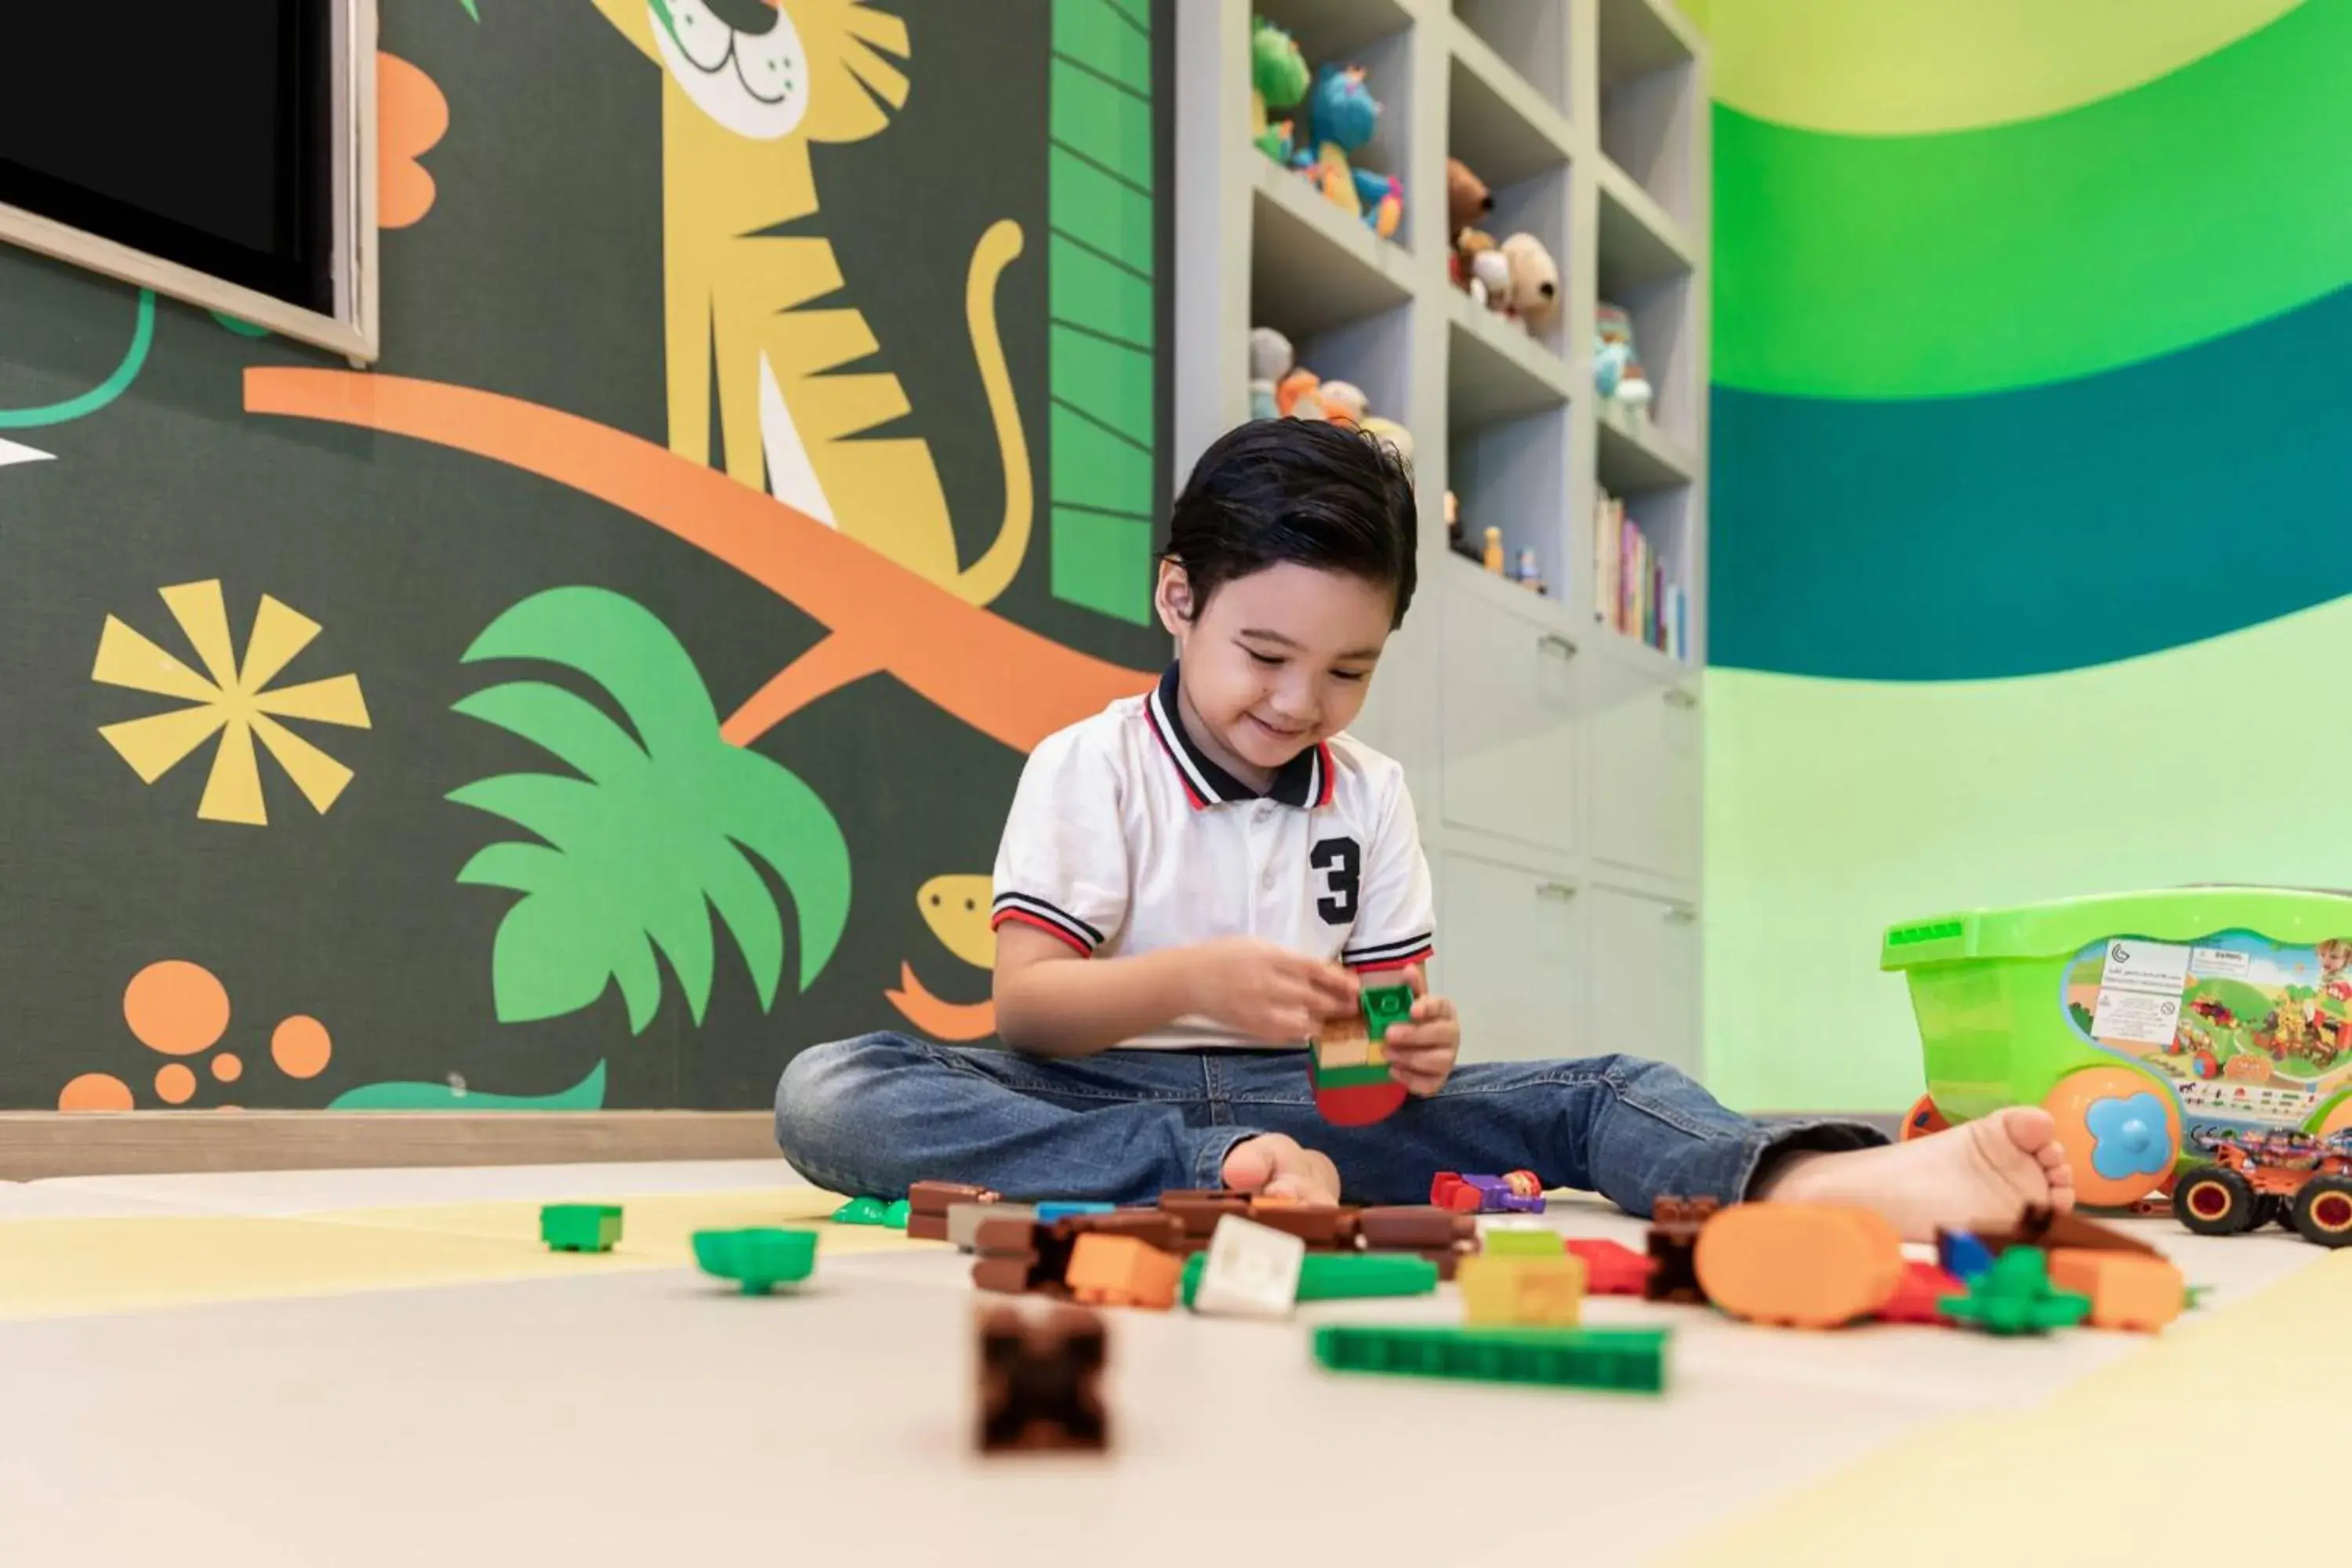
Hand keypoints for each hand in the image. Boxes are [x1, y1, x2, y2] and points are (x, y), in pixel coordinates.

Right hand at [1185, 938, 1360, 1043]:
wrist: (1190, 979)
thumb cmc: (1226, 956)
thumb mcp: (1259, 946)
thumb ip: (1289, 960)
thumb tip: (1322, 972)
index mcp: (1270, 957)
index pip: (1314, 970)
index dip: (1339, 980)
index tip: (1356, 987)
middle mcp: (1268, 984)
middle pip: (1314, 999)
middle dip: (1338, 1004)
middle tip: (1353, 1007)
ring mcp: (1261, 1010)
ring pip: (1304, 1022)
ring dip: (1321, 1021)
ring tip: (1330, 1018)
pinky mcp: (1254, 1029)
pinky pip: (1287, 1036)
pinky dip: (1301, 1032)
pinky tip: (1306, 1027)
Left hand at [1381, 966, 1457, 1095]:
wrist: (1417, 1052)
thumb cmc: (1414, 1022)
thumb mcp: (1410, 1002)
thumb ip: (1410, 988)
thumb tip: (1408, 969)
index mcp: (1445, 1011)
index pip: (1441, 1007)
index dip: (1428, 1008)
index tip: (1412, 1010)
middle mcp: (1452, 1035)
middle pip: (1439, 1035)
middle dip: (1413, 1035)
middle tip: (1388, 1034)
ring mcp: (1448, 1059)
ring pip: (1436, 1061)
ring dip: (1409, 1057)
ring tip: (1386, 1053)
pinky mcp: (1439, 1081)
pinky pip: (1429, 1084)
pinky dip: (1410, 1079)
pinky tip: (1392, 1071)